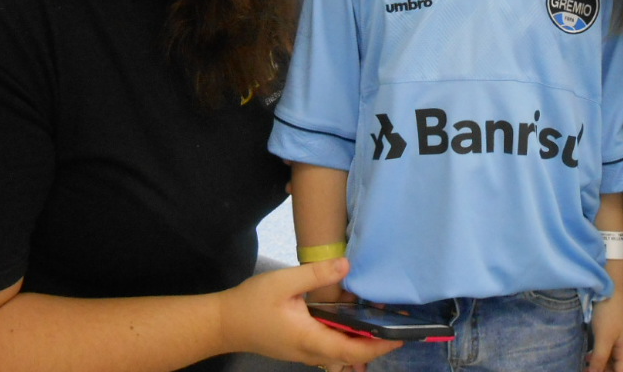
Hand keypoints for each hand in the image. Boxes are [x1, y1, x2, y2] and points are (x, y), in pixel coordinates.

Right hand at [218, 258, 400, 366]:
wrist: (223, 322)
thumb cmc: (252, 302)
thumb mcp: (284, 282)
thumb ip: (316, 274)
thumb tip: (347, 265)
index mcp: (309, 339)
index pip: (350, 349)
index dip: (376, 345)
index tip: (398, 337)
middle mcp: (310, 352)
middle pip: (349, 357)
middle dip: (375, 346)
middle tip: (397, 328)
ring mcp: (303, 353)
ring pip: (339, 357)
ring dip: (360, 345)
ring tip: (379, 325)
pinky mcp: (298, 348)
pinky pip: (329, 351)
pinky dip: (345, 342)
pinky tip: (351, 324)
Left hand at [585, 295, 622, 371]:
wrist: (610, 286)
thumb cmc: (609, 312)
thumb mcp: (604, 337)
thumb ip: (600, 358)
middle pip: (617, 365)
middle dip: (605, 371)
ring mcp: (617, 336)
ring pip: (610, 356)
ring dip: (600, 364)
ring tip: (586, 367)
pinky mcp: (610, 328)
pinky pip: (605, 347)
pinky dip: (598, 354)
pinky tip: (588, 355)